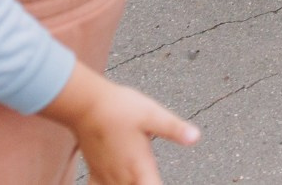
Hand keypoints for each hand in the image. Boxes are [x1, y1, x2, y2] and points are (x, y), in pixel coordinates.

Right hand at [41, 65, 197, 184]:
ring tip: (138, 180)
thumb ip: (174, 129)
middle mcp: (122, 177)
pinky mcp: (95, 171)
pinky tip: (113, 184)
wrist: (86, 104)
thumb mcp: (153, 114)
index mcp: (139, 167)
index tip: (160, 181)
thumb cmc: (119, 108)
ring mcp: (107, 176)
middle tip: (151, 178)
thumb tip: (196, 137)